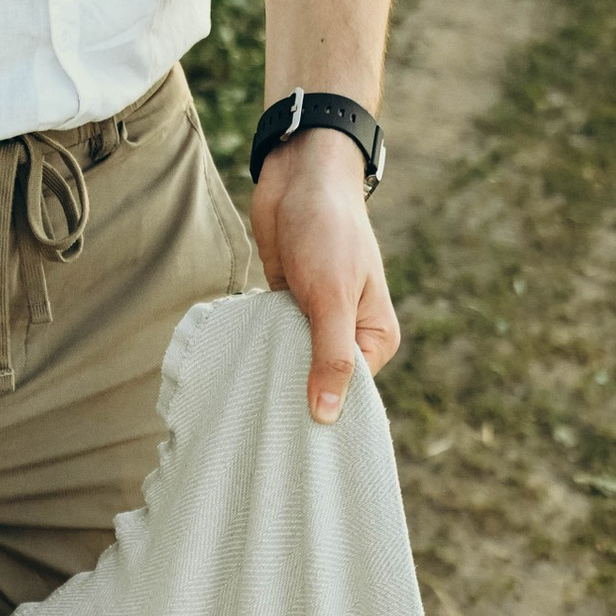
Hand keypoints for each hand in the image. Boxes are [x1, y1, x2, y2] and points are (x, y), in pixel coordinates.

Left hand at [251, 126, 397, 424]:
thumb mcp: (332, 297)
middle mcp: (348, 335)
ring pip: (293, 365)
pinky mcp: (287, 310)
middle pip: (321, 384)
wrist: (299, 177)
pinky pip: (272, 343)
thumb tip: (327, 417)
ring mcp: (315, 323)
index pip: (353, 395)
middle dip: (295, 397)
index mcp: (374, 337)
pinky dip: (259, 351)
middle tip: (265, 430)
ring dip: (273, 374)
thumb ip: (330, 357)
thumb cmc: (327, 231)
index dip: (325, 413)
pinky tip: (240, 369)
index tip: (294, 438)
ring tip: (248, 401)